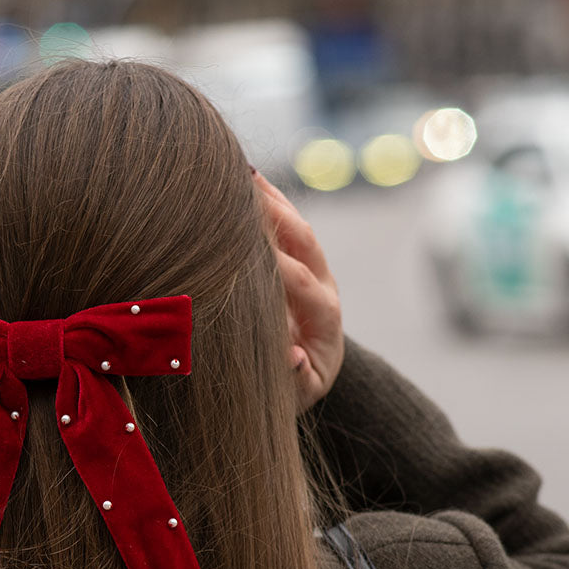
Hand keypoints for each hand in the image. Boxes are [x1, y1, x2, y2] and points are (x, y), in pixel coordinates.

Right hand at [252, 168, 343, 408]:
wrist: (306, 379)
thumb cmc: (292, 389)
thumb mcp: (296, 396)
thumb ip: (295, 380)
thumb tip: (292, 359)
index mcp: (325, 320)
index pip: (304, 287)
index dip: (279, 268)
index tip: (248, 250)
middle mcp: (325, 288)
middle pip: (306, 244)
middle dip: (276, 217)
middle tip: (246, 191)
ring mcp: (315, 271)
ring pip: (298, 227)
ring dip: (272, 199)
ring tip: (242, 171)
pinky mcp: (301, 262)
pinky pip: (287, 225)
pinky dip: (268, 201)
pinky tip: (246, 177)